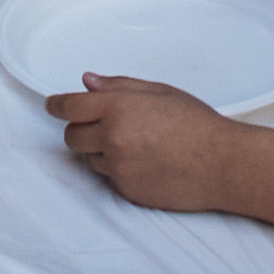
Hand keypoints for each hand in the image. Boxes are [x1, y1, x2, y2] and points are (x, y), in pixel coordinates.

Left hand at [48, 74, 237, 210]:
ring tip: (134, 145)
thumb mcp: (159, 92)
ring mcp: (118, 168)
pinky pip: (109, 179)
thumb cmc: (197, 124)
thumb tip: (87, 82)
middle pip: (71, 137)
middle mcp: (112, 138)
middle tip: (98, 126)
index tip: (51, 106)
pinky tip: (144, 163)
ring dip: (100, 152)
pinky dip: (118, 171)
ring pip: (89, 160)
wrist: (222, 164)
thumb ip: (118, 86)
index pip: (69, 106)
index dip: (56, 105)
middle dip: (79, 130)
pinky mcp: (127, 192)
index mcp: (118, 107)